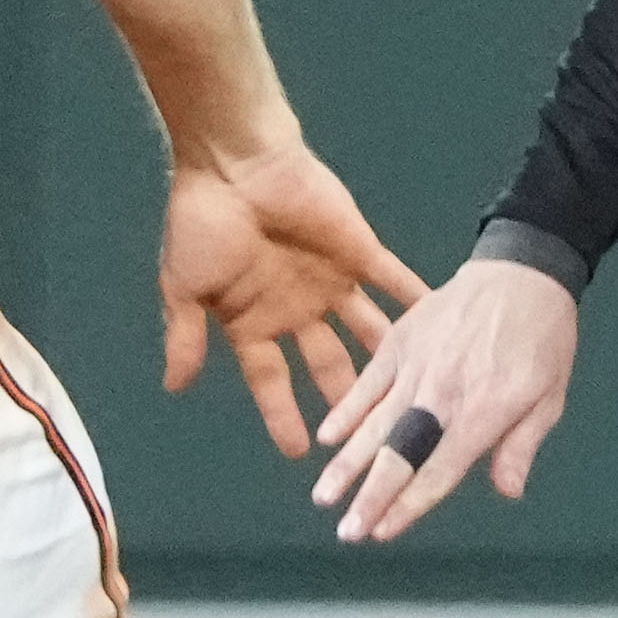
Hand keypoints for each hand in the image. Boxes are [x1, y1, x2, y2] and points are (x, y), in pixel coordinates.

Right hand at [155, 135, 421, 459]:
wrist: (234, 161)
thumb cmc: (202, 222)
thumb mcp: (183, 287)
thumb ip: (185, 337)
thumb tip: (174, 387)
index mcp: (252, 320)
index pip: (272, 380)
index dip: (283, 416)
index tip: (299, 456)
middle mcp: (295, 308)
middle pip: (329, 366)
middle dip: (348, 404)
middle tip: (374, 442)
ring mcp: (330, 281)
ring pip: (367, 333)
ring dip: (390, 362)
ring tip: (420, 396)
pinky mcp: (358, 251)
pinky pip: (394, 281)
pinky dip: (417, 301)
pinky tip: (444, 326)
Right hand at [307, 253, 582, 544]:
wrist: (522, 269)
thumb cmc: (543, 339)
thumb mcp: (549, 396)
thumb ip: (521, 445)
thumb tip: (507, 491)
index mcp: (483, 410)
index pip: (438, 470)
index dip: (409, 506)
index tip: (382, 532)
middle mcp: (442, 393)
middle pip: (399, 454)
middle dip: (371, 496)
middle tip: (348, 532)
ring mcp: (416, 365)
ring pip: (374, 423)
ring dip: (347, 463)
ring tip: (324, 497)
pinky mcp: (399, 341)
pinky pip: (367, 383)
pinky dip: (345, 411)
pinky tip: (326, 439)